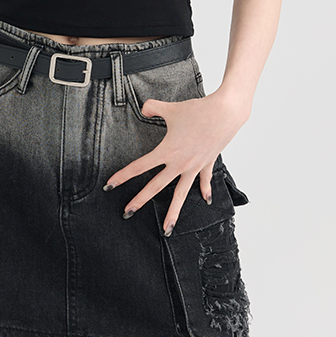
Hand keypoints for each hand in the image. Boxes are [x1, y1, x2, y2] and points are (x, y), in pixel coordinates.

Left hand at [103, 88, 249, 234]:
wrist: (225, 113)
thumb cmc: (199, 110)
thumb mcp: (170, 108)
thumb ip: (152, 107)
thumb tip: (144, 108)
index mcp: (168, 151)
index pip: (140, 166)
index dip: (123, 175)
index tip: (110, 185)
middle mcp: (180, 164)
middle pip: (156, 186)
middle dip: (140, 200)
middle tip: (127, 213)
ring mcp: (195, 166)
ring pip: (181, 195)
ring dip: (173, 213)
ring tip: (166, 229)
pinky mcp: (207, 163)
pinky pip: (204, 181)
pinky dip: (204, 191)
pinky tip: (205, 201)